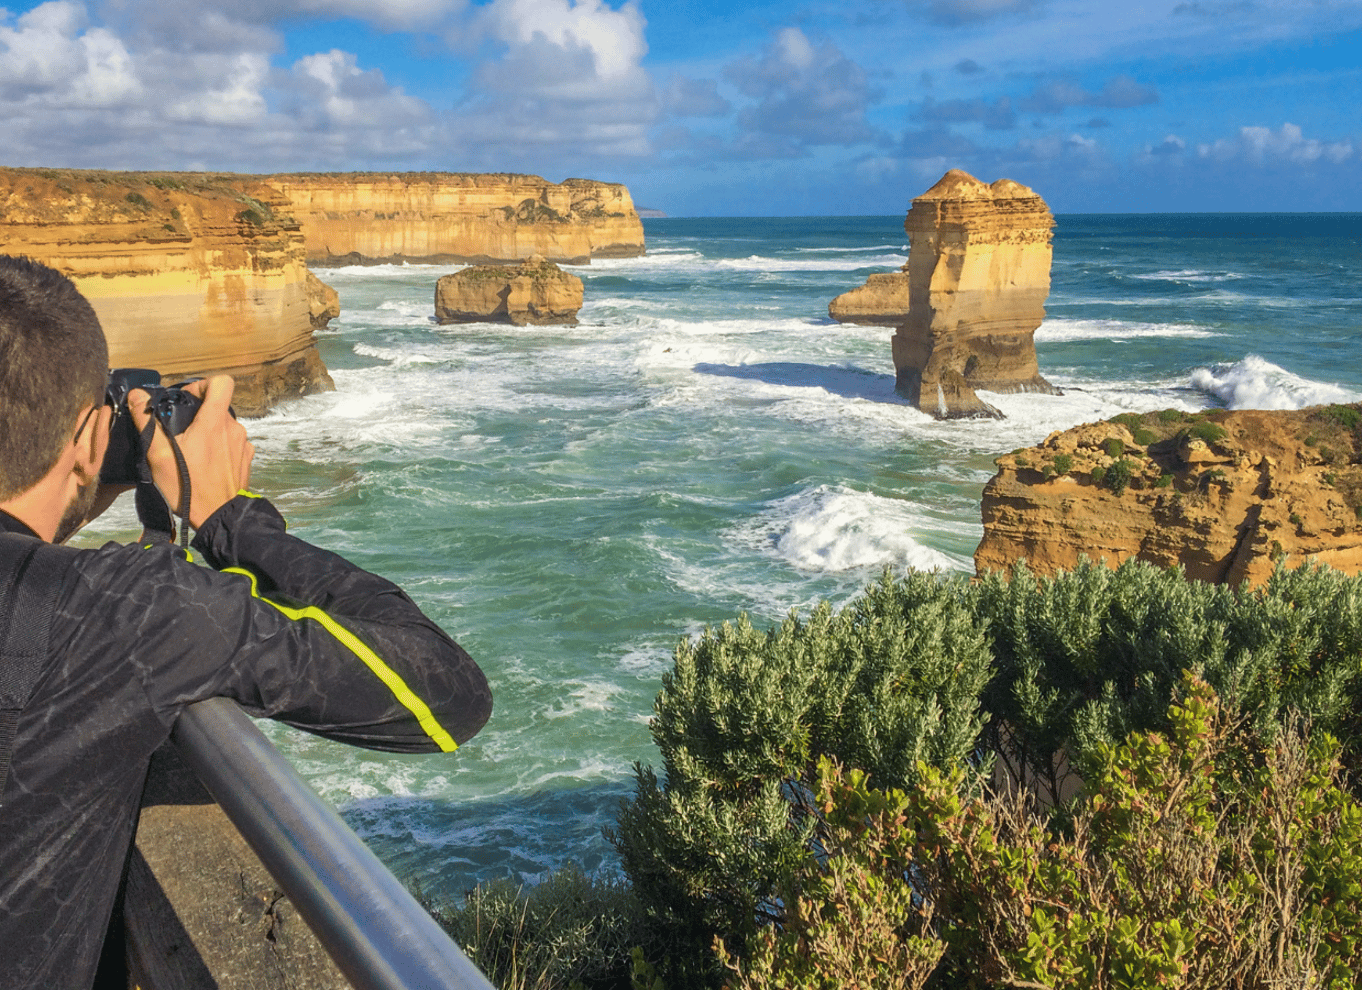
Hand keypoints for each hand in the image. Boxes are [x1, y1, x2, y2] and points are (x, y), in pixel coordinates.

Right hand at [129, 376, 254, 528]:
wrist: (219, 517)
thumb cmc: (189, 487)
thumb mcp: (159, 455)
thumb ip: (147, 422)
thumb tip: (137, 396)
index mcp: (214, 422)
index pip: (222, 383)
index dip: (204, 384)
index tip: (187, 398)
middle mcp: (234, 429)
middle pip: (219, 407)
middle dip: (200, 414)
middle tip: (181, 431)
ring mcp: (244, 444)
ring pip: (225, 426)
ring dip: (209, 432)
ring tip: (191, 451)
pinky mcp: (247, 459)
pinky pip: (232, 443)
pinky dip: (220, 447)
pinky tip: (206, 463)